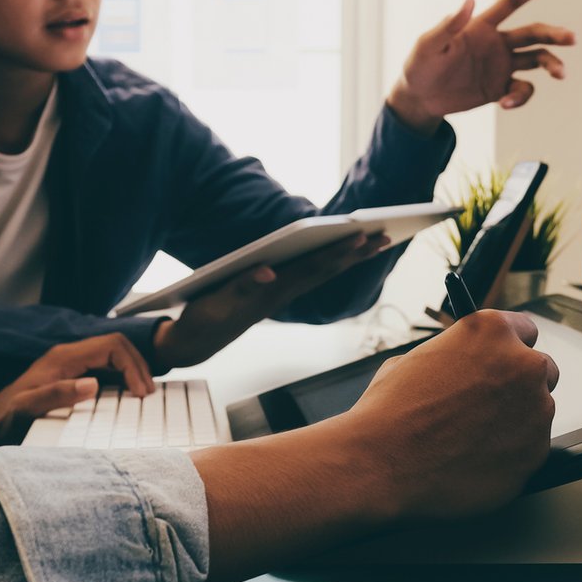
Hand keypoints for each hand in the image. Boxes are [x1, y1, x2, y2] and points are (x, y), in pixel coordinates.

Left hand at [0, 333, 152, 445]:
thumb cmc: (4, 419)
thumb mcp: (27, 409)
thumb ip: (57, 394)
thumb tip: (92, 385)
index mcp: (63, 358)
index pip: (112, 345)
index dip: (133, 365)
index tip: (141, 392)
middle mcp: (68, 356)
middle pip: (116, 346)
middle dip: (138, 366)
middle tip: (147, 394)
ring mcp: (69, 365)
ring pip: (112, 356)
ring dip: (131, 371)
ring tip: (141, 395)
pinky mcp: (70, 376)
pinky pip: (103, 369)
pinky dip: (120, 378)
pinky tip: (124, 398)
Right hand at [153, 234, 388, 367]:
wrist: (196, 343)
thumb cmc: (204, 318)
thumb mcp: (215, 302)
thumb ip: (240, 286)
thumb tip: (268, 272)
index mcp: (271, 291)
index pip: (312, 268)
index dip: (337, 252)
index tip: (362, 237)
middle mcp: (282, 293)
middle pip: (325, 270)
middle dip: (355, 254)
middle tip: (386, 237)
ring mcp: (281, 295)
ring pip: (322, 274)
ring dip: (349, 259)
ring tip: (376, 244)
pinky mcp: (275, 295)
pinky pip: (311, 276)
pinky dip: (331, 264)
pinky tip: (343, 256)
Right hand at [345, 310, 558, 521]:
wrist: (381, 463)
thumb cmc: (390, 411)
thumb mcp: (416, 359)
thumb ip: (455, 358)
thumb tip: (464, 368)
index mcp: (492, 332)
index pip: (524, 329)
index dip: (508, 347)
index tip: (501, 360)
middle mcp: (523, 367)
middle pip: (541, 371)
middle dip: (518, 385)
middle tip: (485, 403)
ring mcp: (536, 413)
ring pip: (536, 413)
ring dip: (513, 421)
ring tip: (468, 438)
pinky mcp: (535, 454)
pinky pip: (529, 450)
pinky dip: (509, 455)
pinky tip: (473, 459)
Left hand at [386, 0, 573, 133]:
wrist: (420, 98)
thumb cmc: (419, 66)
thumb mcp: (428, 45)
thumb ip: (448, 26)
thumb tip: (469, 0)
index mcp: (483, 26)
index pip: (514, 1)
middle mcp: (497, 43)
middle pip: (535, 33)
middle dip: (555, 34)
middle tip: (572, 39)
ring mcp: (501, 66)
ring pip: (537, 59)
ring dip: (552, 64)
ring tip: (562, 74)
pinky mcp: (500, 89)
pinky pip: (522, 90)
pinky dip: (521, 97)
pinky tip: (505, 104)